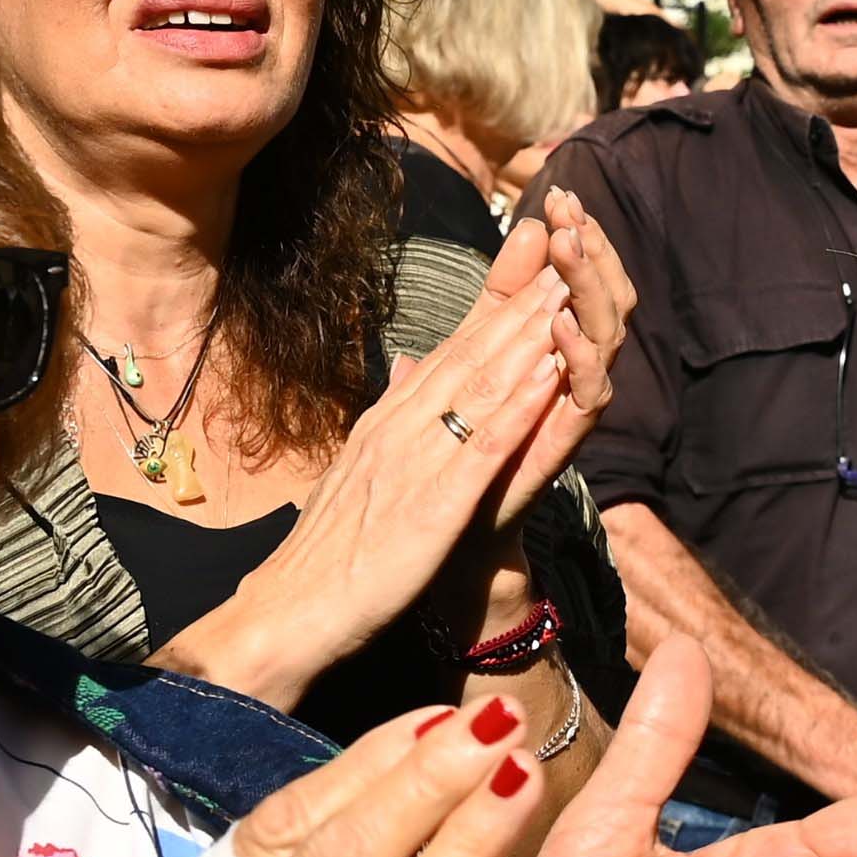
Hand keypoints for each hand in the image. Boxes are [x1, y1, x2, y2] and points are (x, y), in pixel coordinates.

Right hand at [190, 269, 577, 702]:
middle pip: (473, 352)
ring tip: (569, 285)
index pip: (453, 350)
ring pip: (481, 383)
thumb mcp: (361, 472)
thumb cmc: (328, 553)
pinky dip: (518, 406)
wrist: (287, 612)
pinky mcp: (432, 505)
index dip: (498, 302)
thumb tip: (409, 373)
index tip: (538, 258)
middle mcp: (401, 427)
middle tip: (567, 244)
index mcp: (389, 421)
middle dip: (525, 299)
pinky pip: (482, 447)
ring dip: (529, 333)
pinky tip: (551, 374)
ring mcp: (415, 461)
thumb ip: (390, 421)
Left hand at [479, 188, 638, 526]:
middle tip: (575, 212)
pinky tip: (560, 324)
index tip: (562, 195)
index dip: (577, 242)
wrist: (446, 547)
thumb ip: (491, 310)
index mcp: (546, 359)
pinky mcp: (557, 452)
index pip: (577, 286)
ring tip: (572, 249)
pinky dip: (578, 359)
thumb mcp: (467, 366)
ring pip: (604, 341)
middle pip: (604, 304)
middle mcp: (566, 383)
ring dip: (589, 293)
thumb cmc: (459, 460)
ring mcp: (565, 416)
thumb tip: (517, 241)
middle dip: (592, 254)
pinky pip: (586, 399)